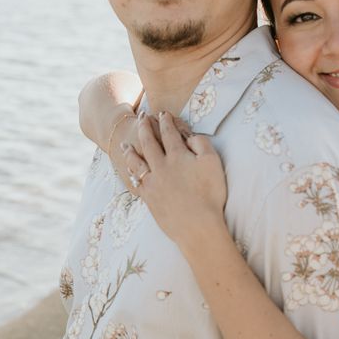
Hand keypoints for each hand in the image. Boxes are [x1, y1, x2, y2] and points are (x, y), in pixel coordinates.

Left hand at [123, 113, 227, 250]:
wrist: (197, 225)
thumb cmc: (210, 194)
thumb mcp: (213, 162)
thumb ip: (201, 144)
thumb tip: (190, 137)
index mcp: (177, 155)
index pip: (169, 133)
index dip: (165, 121)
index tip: (162, 113)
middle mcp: (161, 166)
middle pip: (148, 142)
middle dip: (144, 127)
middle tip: (141, 117)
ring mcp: (152, 182)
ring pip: (136, 162)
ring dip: (130, 151)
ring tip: (125, 144)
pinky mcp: (149, 198)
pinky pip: (136, 182)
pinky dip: (131, 174)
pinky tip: (130, 171)